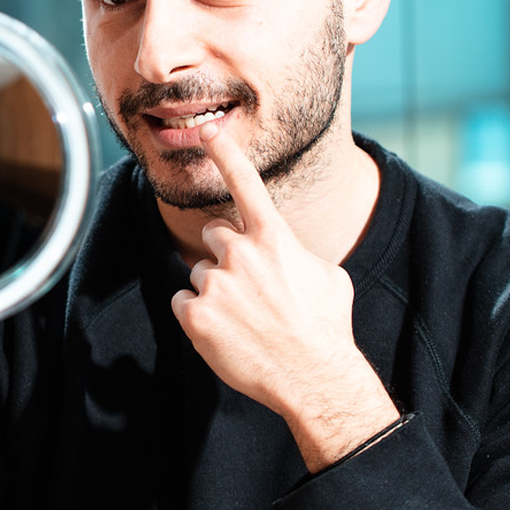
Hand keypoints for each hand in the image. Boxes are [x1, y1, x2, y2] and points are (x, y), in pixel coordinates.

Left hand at [170, 122, 398, 472]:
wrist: (314, 379)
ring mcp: (215, 284)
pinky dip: (199, 316)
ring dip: (215, 289)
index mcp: (274, 238)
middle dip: (226, 254)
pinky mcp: (195, 316)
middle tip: (250, 286)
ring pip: (199, 272)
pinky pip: (183, 301)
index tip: (209, 130)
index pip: (245, 183)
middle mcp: (240, 254)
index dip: (225, 152)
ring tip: (245, 317)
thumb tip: (281, 248)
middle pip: (214, 235)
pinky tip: (226, 332)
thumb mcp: (325, 274)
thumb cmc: (326, 327)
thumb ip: (293, 250)